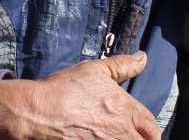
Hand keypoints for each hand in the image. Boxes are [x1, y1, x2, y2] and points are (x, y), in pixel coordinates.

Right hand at [0, 52, 160, 139]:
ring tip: (113, 137)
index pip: (150, 126)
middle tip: (134, 137)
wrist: (38, 112)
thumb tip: (143, 58)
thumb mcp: (93, 70)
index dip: (150, 131)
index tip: (146, 133)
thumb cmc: (63, 89)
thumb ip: (121, 65)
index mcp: (124, 108)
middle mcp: (121, 131)